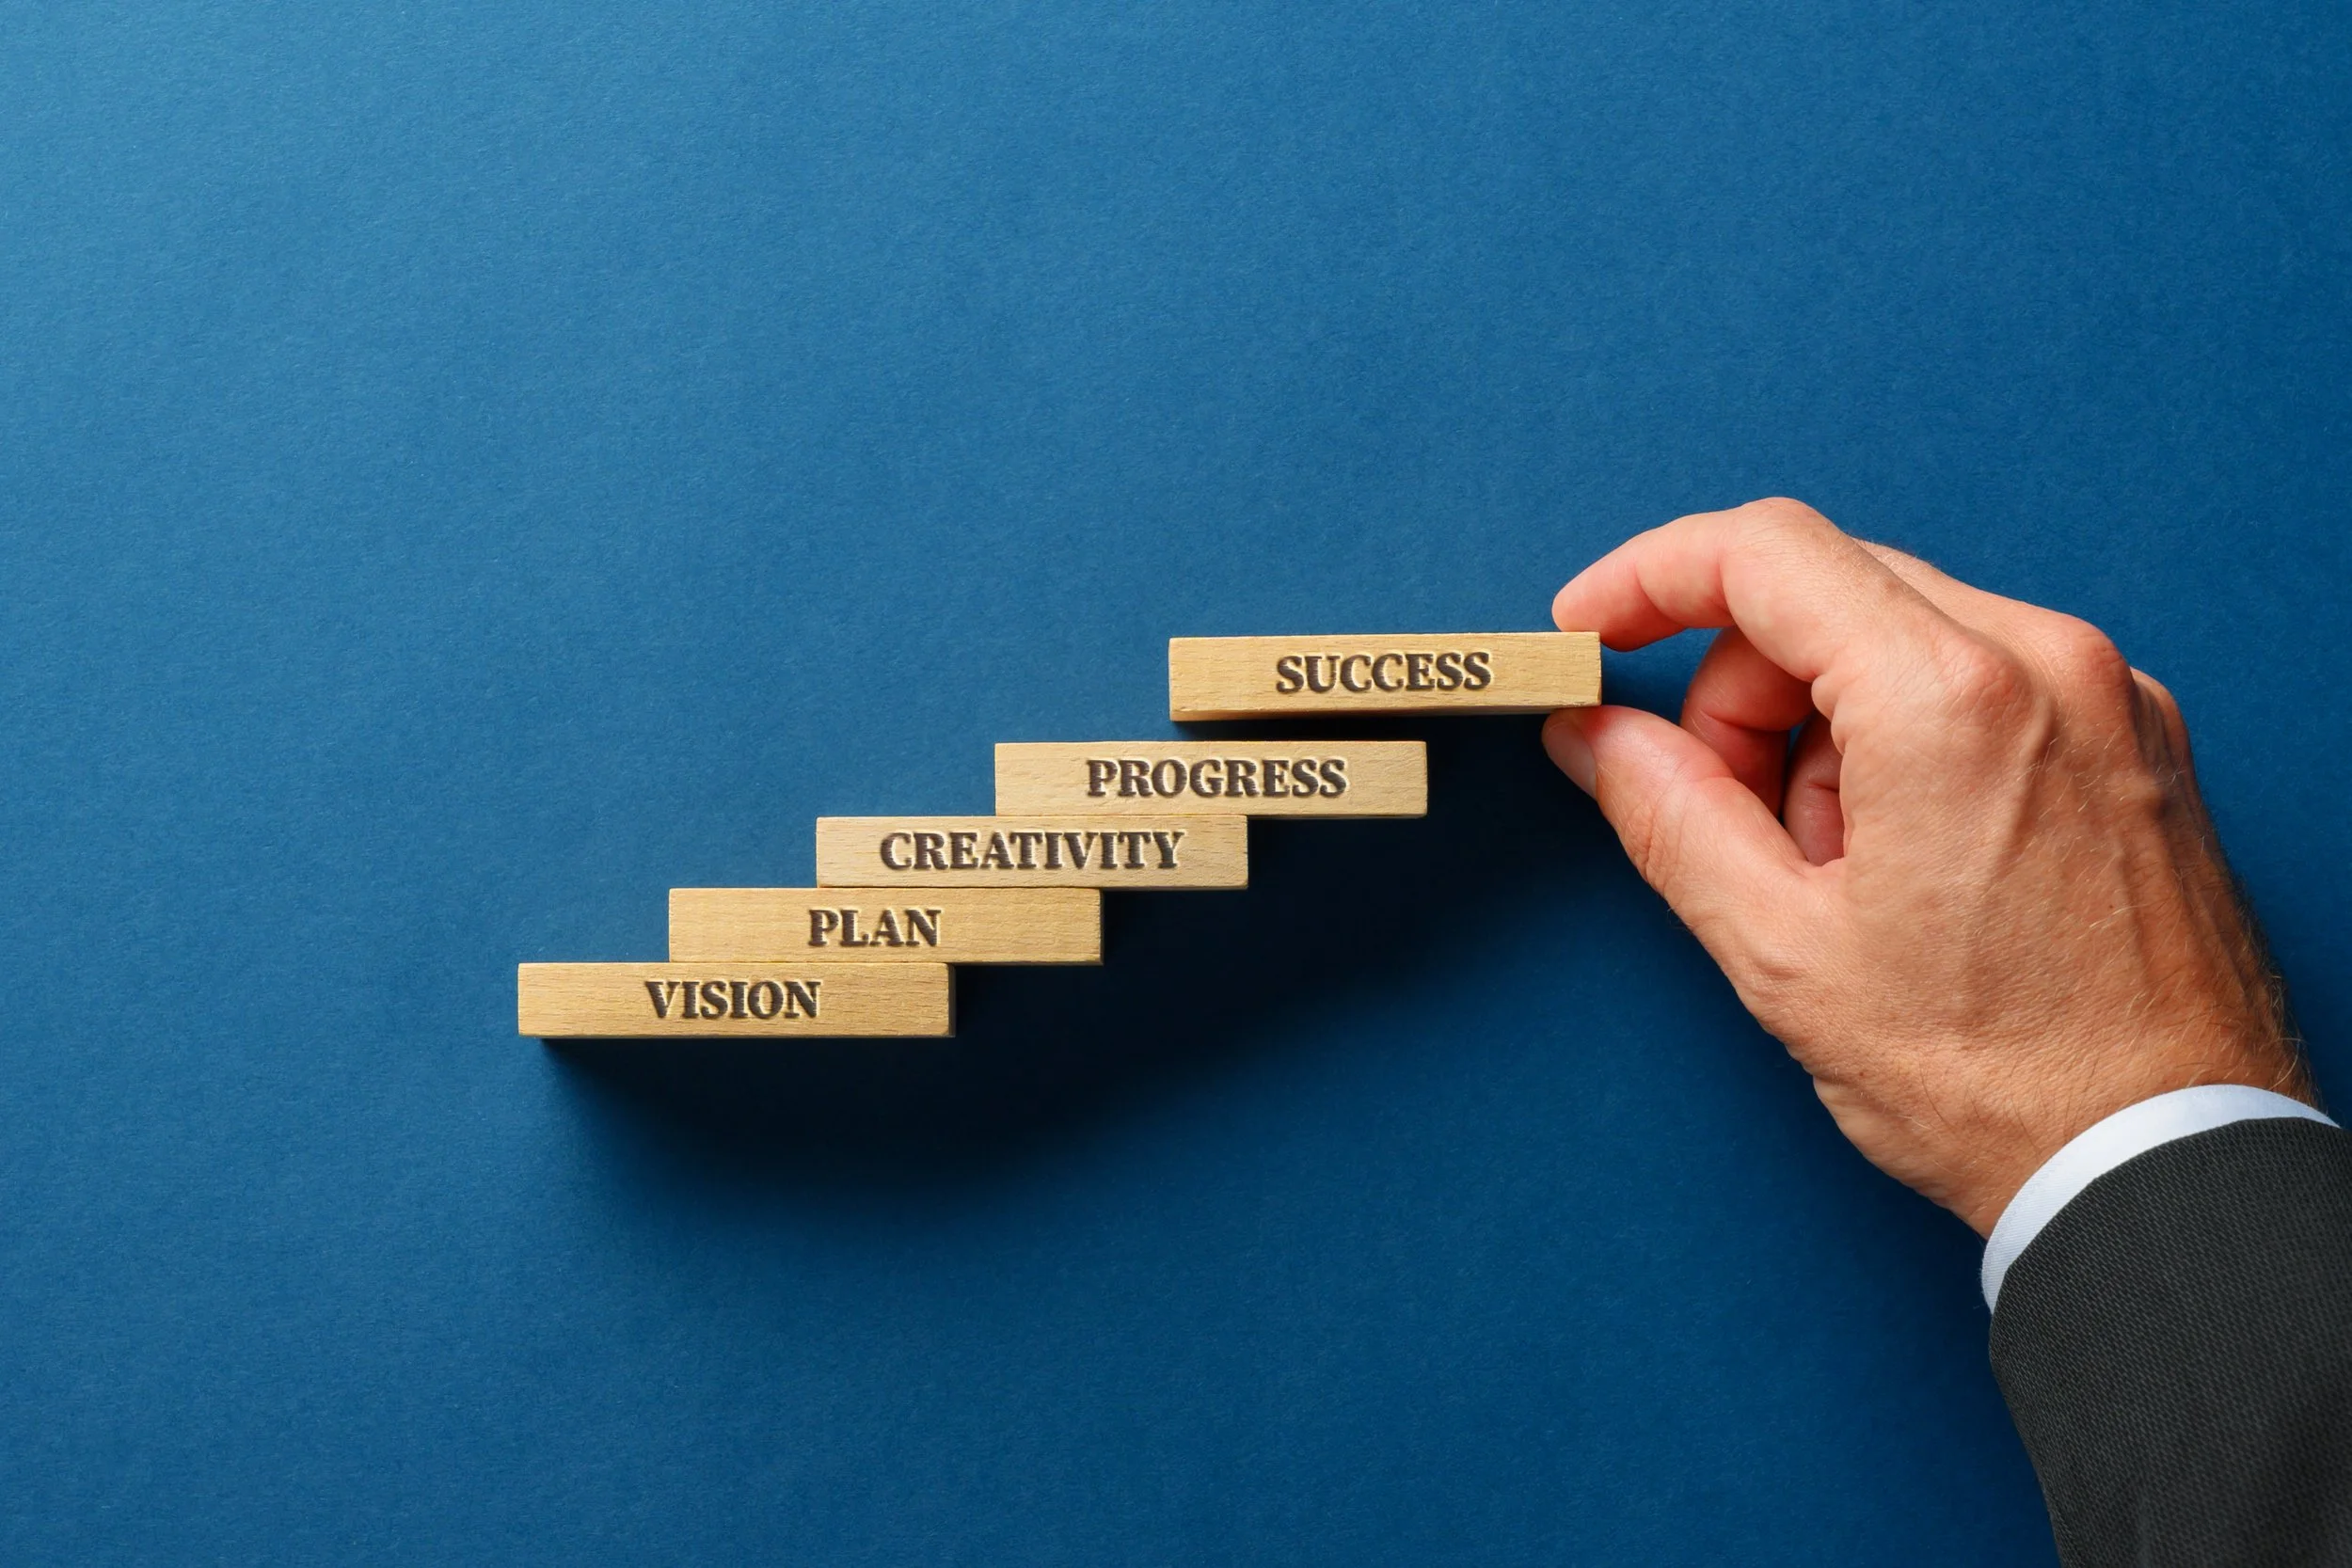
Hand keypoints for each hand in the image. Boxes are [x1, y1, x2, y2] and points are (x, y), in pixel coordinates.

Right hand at [1544, 498, 2310, 1235]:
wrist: (2167, 1163)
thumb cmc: (1994, 1079)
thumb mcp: (1783, 950)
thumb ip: (1667, 811)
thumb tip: (1593, 732)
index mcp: (1950, 698)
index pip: (1760, 553)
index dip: (1644, 579)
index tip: (1589, 630)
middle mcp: (2047, 661)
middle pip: (1826, 591)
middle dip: (1739, 689)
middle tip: (1723, 817)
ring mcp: (2107, 692)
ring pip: (1900, 632)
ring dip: (1824, 723)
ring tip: (1840, 872)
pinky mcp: (2137, 734)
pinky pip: (1980, 676)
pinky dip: (1906, 736)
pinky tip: (1907, 859)